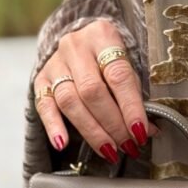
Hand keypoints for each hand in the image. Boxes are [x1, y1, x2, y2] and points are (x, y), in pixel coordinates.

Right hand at [33, 19, 155, 162]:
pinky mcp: (40, 79)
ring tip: (109, 150)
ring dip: (91, 131)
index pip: (118, 75)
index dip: (130, 107)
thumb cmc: (111, 57)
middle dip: (112, 124)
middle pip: (92, 91)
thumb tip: (147, 131)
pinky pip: (44, 105)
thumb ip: (135, 95)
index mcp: (103, 36)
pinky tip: (63, 143)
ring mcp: (55, 62)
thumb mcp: (128, 64)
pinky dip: (54, 126)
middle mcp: (75, 46)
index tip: (141, 131)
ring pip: (69, 101)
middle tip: (127, 145)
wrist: (82, 40)